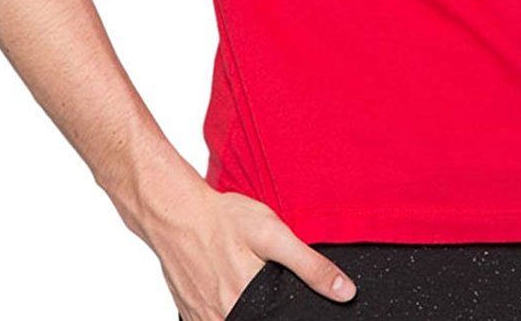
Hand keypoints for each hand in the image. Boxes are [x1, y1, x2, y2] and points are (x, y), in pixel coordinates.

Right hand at [155, 183, 357, 320]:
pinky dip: (226, 311)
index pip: (281, 320)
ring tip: (246, 282)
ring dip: (247, 310)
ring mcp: (204, 318)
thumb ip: (309, 265)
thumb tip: (345, 292)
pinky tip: (229, 288)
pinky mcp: (191, 314)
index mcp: (249, 302)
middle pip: (258, 320)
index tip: (288, 303)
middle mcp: (224, 316)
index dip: (289, 314)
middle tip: (263, 280)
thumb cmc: (223, 219)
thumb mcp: (273, 233)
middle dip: (268, 311)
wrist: (175, 211)